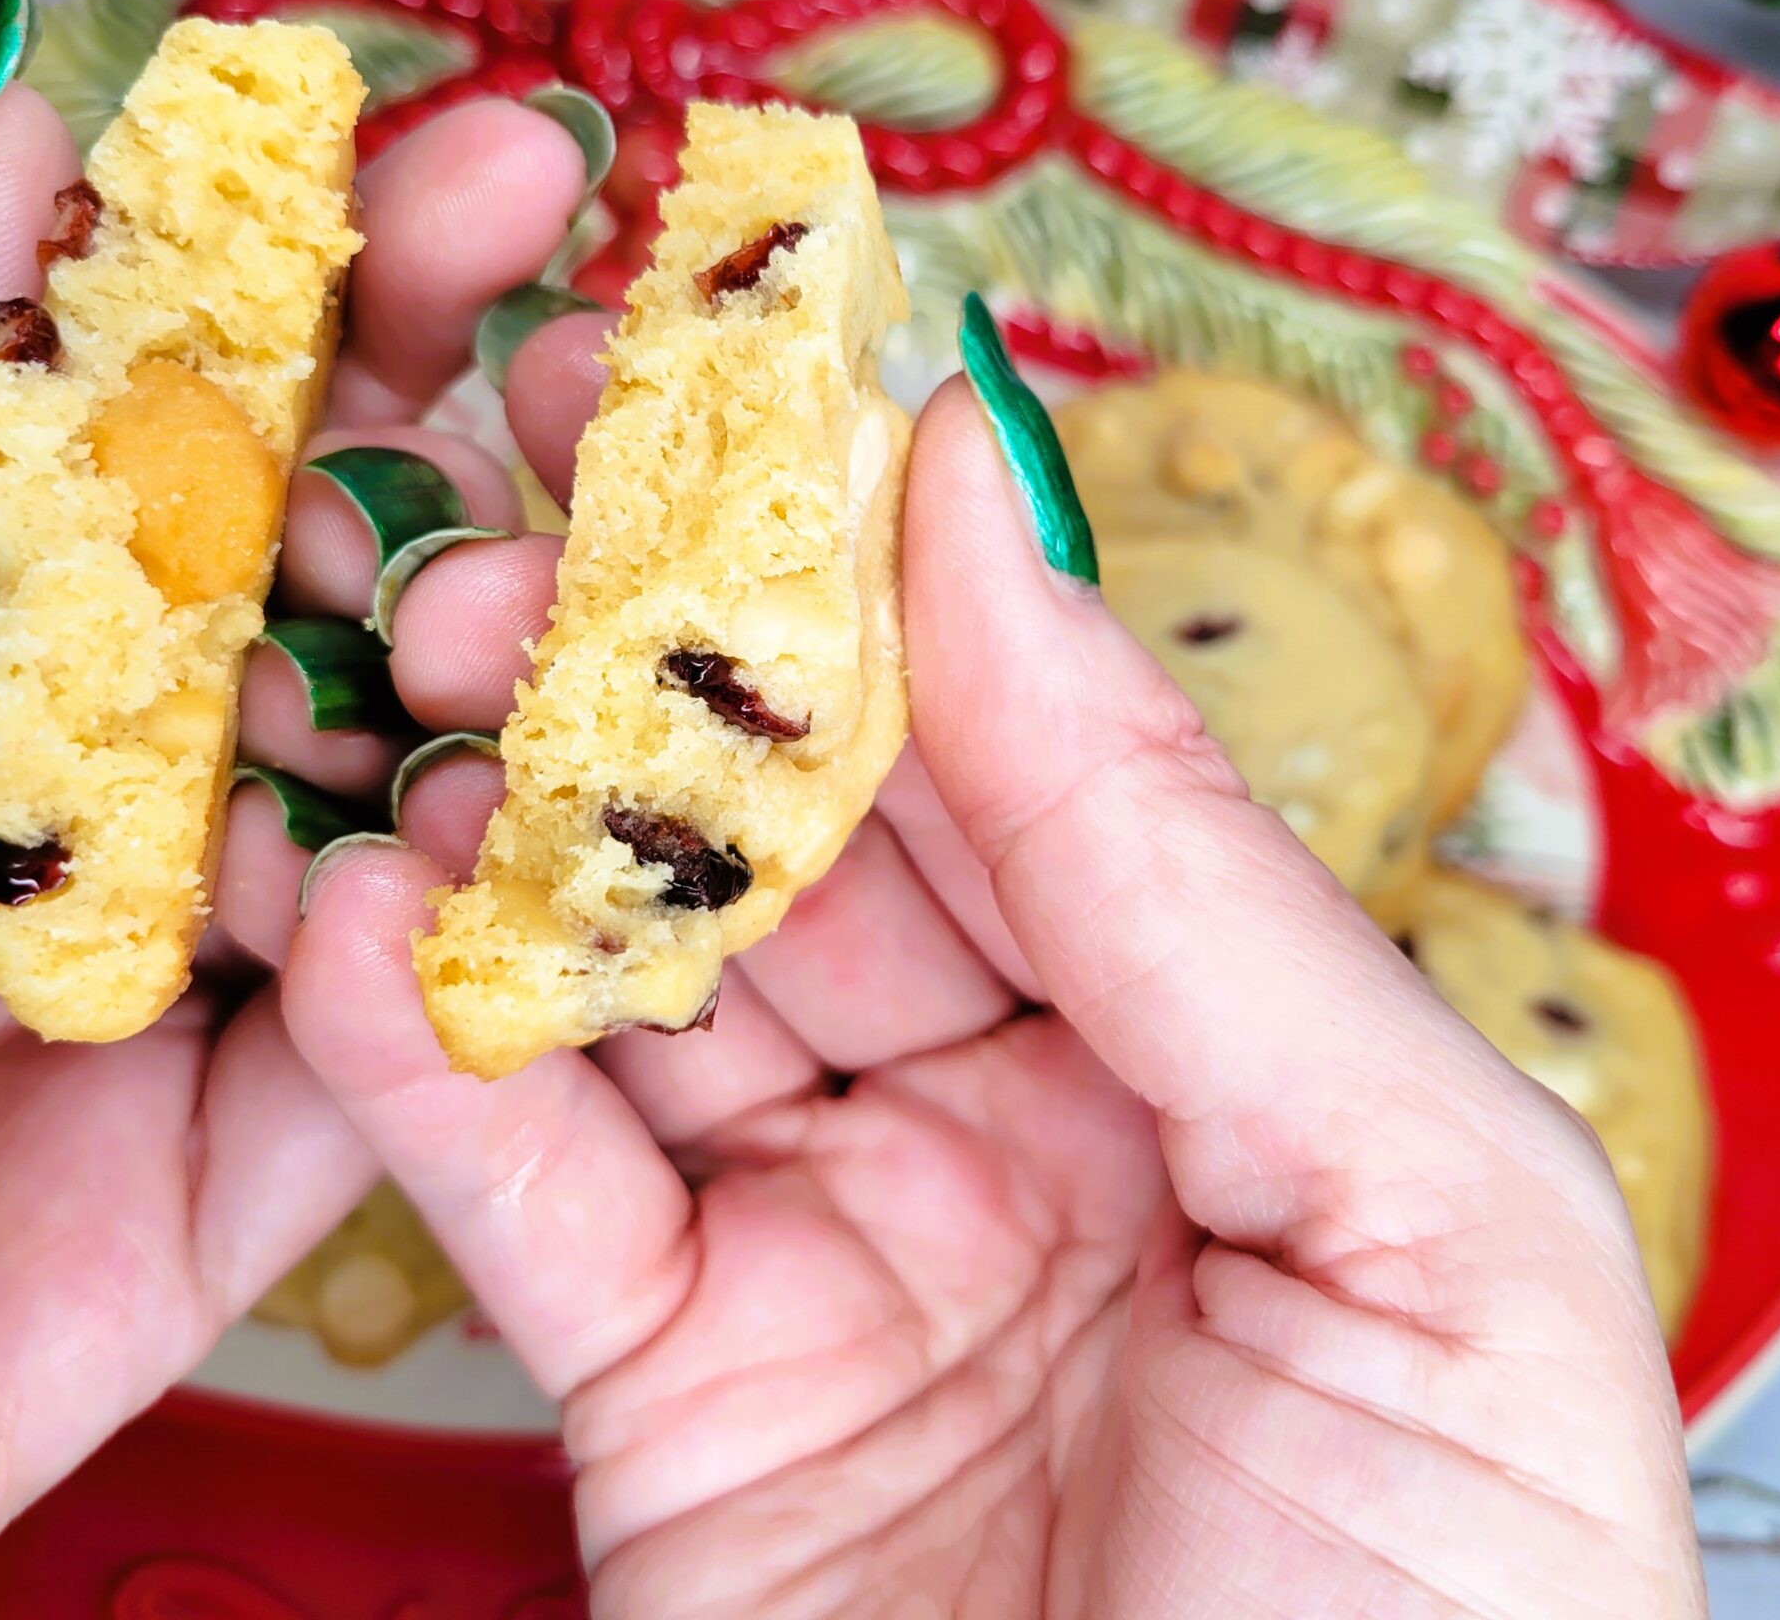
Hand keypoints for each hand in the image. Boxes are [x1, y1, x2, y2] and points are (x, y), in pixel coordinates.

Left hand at [0, 69, 592, 1615]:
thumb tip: (17, 164)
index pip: (165, 438)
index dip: (320, 289)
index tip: (462, 159)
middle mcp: (86, 807)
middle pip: (325, 596)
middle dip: (446, 444)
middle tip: (534, 334)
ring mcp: (173, 996)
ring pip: (402, 812)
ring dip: (476, 689)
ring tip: (483, 593)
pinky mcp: (225, 1197)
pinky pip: (390, 1071)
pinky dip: (452, 969)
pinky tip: (488, 854)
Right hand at [287, 327, 1707, 1612]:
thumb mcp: (1429, 1236)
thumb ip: (1206, 894)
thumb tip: (1005, 539)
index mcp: (1245, 1057)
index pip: (1043, 753)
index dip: (896, 567)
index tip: (756, 373)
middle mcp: (1043, 1125)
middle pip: (821, 836)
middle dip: (665, 656)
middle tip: (515, 472)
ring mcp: (847, 1255)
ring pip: (650, 983)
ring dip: (515, 817)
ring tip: (398, 651)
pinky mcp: (680, 1406)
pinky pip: (532, 1202)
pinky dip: (425, 1071)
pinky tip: (350, 927)